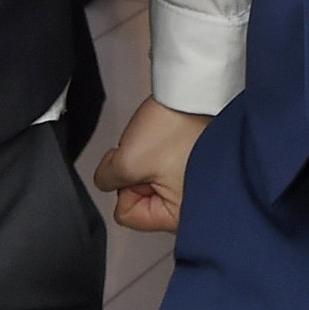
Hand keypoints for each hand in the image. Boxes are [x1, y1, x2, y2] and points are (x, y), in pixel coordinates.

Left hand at [94, 98, 208, 233]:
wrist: (201, 93)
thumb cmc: (179, 125)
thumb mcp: (127, 161)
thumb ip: (107, 180)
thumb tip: (107, 180)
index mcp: (179, 216)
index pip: (126, 213)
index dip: (126, 185)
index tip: (142, 164)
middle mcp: (191, 207)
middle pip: (138, 199)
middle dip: (138, 173)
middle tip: (155, 152)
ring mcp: (194, 186)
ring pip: (148, 181)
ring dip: (149, 160)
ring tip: (165, 141)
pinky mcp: (195, 167)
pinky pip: (163, 167)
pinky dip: (161, 152)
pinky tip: (171, 139)